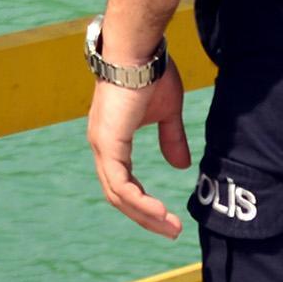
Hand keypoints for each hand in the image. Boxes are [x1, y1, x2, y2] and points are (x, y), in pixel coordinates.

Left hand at [86, 70, 190, 236]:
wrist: (139, 51)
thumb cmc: (151, 74)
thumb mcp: (167, 113)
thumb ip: (171, 138)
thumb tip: (181, 166)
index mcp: (112, 139)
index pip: (122, 182)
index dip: (143, 202)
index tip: (167, 217)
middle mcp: (101, 145)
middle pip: (118, 195)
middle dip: (145, 216)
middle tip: (171, 231)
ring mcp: (102, 145)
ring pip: (118, 195)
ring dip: (145, 214)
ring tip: (170, 227)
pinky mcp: (108, 143)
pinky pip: (120, 184)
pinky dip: (139, 202)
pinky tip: (159, 211)